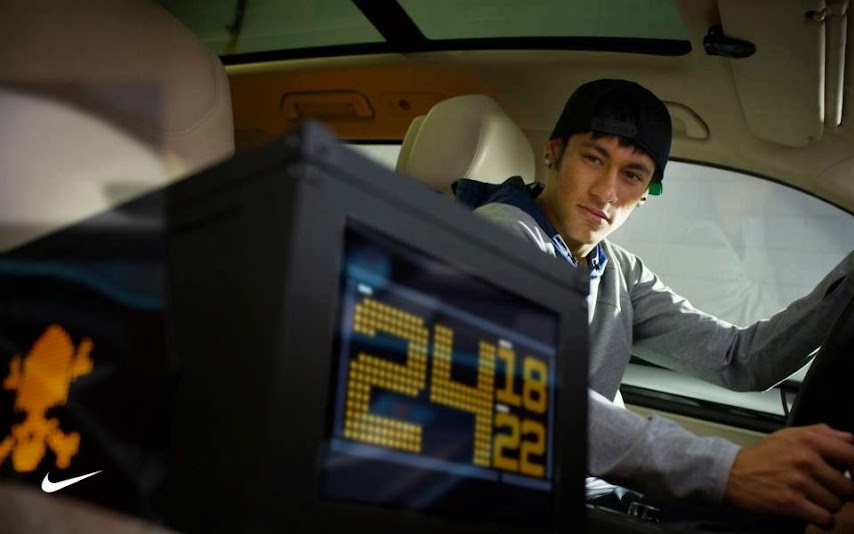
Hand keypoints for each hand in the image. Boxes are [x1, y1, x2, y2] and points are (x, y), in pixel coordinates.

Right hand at [723, 424, 853, 528]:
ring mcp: (799, 482)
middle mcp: (806, 459)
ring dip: (827, 505)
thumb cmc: (763, 455)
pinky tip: (811, 511)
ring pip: (836, 504)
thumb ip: (823, 433)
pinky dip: (821, 519)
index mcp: (810, 440)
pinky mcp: (791, 503)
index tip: (853, 476)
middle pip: (848, 487)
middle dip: (839, 492)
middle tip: (825, 489)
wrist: (732, 472)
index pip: (853, 456)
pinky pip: (824, 519)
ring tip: (813, 498)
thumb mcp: (791, 435)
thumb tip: (851, 440)